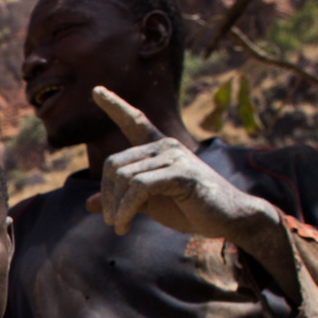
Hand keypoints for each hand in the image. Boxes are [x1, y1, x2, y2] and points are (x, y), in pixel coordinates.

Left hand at [86, 87, 286, 258]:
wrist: (228, 219)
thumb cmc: (190, 209)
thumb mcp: (149, 204)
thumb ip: (122, 199)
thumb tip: (89, 203)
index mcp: (159, 148)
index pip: (135, 121)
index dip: (115, 106)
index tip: (96, 90)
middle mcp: (166, 146)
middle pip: (115, 164)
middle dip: (107, 195)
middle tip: (109, 220)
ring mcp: (175, 156)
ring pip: (125, 178)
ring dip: (116, 208)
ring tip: (119, 227)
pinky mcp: (181, 173)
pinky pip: (139, 187)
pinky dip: (126, 209)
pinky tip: (124, 226)